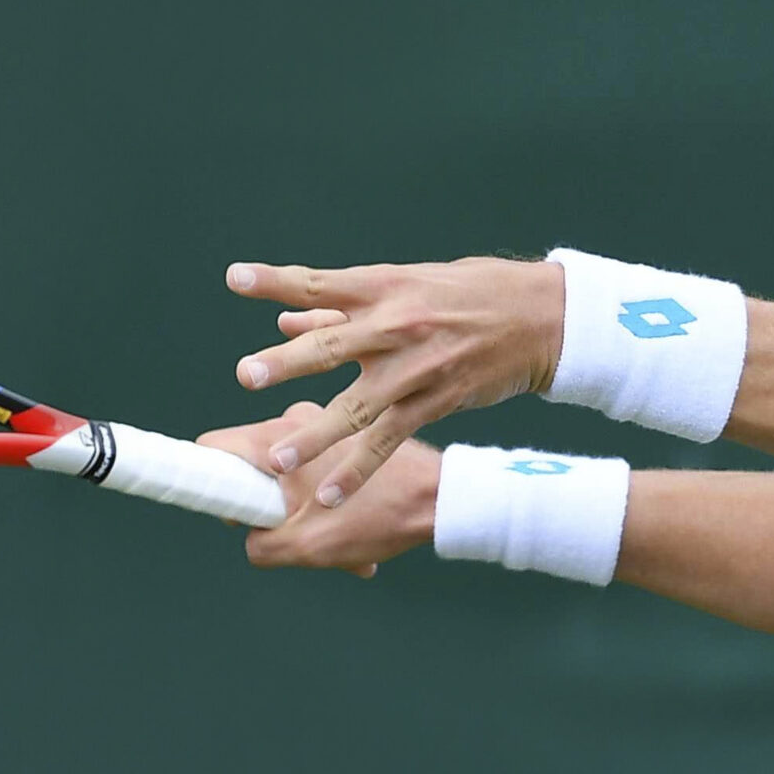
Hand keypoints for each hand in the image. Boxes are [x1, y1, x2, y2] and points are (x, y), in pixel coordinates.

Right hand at [196, 401, 441, 577]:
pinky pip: (318, 464)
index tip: (233, 510)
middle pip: (252, 463)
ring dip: (305, 506)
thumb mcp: (308, 547)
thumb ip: (261, 544)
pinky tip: (356, 525)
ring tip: (338, 537)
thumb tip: (247, 537)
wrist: (443, 497)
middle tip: (299, 532)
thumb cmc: (378, 518)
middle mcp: (296, 418)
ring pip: (290, 469)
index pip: (212, 447)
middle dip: (269, 504)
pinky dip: (329, 494)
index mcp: (277, 439)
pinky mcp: (347, 429)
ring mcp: (325, 419)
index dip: (210, 482)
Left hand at [227, 256, 563, 508]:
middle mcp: (397, 327)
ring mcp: (416, 370)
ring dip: (316, 436)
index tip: (235, 279)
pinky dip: (358, 471)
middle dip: (288, 364)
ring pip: (357, 408)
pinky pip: (387, 443)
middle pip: (333, 346)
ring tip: (279, 460)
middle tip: (247, 376)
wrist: (538, 318)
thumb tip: (286, 319)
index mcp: (385, 288)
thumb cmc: (469, 293)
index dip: (276, 281)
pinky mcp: (435, 403)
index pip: (319, 283)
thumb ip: (344, 307)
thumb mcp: (408, 284)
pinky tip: (329, 495)